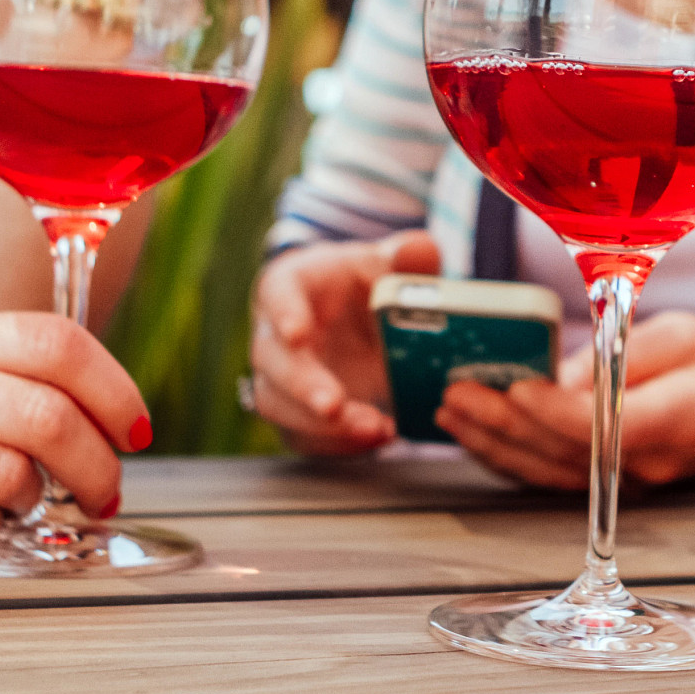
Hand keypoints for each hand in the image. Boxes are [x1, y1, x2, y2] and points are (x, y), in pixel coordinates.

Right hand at [250, 231, 440, 454]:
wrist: (349, 317)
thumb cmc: (359, 283)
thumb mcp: (383, 263)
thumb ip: (405, 256)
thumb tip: (422, 248)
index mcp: (289, 286)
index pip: (277, 295)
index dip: (285, 313)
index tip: (297, 333)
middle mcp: (272, 334)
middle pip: (272, 362)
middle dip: (303, 386)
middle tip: (334, 405)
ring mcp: (278, 378)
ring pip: (278, 405)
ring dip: (319, 425)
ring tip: (374, 428)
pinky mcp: (294, 413)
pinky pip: (300, 437)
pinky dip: (335, 446)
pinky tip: (374, 443)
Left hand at [437, 311, 694, 488]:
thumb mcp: (682, 334)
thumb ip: (623, 352)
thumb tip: (564, 371)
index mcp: (680, 421)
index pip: (608, 429)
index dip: (557, 412)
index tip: (518, 387)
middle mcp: (650, 464)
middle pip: (566, 455)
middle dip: (506, 424)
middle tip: (460, 393)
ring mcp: (629, 482)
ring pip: (551, 472)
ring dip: (495, 444)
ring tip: (452, 412)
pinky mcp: (610, 481)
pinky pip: (552, 473)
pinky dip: (508, 454)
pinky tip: (474, 434)